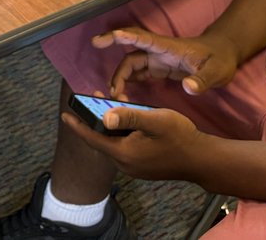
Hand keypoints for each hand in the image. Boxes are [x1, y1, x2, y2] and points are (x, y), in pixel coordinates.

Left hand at [61, 103, 205, 180]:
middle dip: (96, 119)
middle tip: (96, 97)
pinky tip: (132, 118)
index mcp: (124, 153)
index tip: (64, 115)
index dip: (77, 125)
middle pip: (102, 140)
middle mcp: (125, 164)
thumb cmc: (180, 137)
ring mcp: (135, 167)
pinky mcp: (143, 167)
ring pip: (114, 143)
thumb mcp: (155, 120)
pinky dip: (122, 132)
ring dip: (112, 124)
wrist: (202, 160)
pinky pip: (125, 148)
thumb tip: (104, 116)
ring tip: (116, 102)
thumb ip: (130, 116)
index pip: (92, 138)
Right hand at [92, 28, 239, 97]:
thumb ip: (202, 80)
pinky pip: (139, 72)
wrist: (224, 54)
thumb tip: (189, 87)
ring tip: (114, 95)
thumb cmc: (220, 59)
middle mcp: (159, 51)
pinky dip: (129, 80)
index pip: (142, 39)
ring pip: (132, 63)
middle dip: (115, 59)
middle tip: (103, 71)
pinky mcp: (160, 67)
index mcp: (168, 47)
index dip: (124, 38)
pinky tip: (123, 92)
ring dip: (121, 76)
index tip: (105, 39)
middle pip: (131, 53)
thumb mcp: (216, 71)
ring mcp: (159, 59)